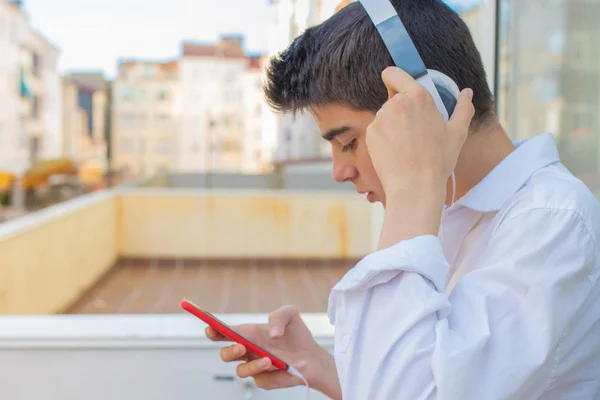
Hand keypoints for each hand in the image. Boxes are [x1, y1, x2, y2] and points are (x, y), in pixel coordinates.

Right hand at [206, 305, 340, 397]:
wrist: (313, 356)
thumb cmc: (296, 334)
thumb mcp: (290, 315)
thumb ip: (279, 315)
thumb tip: (272, 334)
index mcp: (247, 334)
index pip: (223, 333)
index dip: (213, 330)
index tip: (211, 328)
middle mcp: (248, 352)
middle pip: (225, 355)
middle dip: (230, 351)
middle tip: (242, 346)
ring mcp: (255, 368)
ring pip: (242, 371)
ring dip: (254, 366)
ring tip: (271, 360)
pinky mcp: (266, 381)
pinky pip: (267, 380)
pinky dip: (283, 373)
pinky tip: (298, 364)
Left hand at [366, 66, 474, 200]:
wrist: (414, 185)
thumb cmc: (437, 161)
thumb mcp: (457, 133)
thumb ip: (463, 109)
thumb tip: (467, 92)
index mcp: (418, 97)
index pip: (393, 73)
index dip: (393, 79)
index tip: (397, 86)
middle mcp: (396, 103)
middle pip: (393, 99)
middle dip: (401, 111)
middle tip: (414, 132)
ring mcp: (381, 118)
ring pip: (385, 116)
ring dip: (392, 125)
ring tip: (406, 146)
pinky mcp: (371, 133)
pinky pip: (377, 130)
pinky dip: (383, 138)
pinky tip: (395, 152)